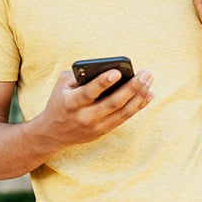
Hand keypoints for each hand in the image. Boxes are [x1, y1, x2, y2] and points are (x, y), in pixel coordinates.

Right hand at [39, 68, 154, 146]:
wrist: (52, 133)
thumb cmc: (60, 101)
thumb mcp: (62, 84)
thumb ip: (80, 75)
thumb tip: (107, 68)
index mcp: (71, 103)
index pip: (89, 92)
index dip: (103, 82)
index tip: (117, 71)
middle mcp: (84, 117)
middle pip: (113, 103)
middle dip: (132, 87)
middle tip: (145, 73)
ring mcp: (96, 126)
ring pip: (123, 112)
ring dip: (139, 96)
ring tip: (149, 81)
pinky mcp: (103, 131)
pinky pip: (124, 118)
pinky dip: (138, 106)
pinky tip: (148, 94)